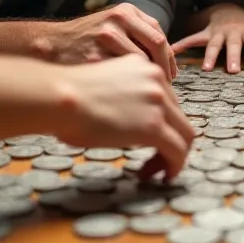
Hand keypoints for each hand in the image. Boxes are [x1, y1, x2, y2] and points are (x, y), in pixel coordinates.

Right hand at [36, 3, 176, 80]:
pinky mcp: (95, 56)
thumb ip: (139, 34)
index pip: (159, 34)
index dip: (169, 58)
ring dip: (148, 80)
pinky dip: (130, 88)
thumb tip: (169, 58)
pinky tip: (130, 96)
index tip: (171, 74)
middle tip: (166, 86)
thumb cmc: (87, 40)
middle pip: (157, 44)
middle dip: (165, 68)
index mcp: (126, 11)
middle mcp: (118, 19)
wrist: (52, 45)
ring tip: (148, 93)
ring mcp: (106, 37)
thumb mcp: (114, 25)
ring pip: (141, 62)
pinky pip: (123, 76)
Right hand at [56, 55, 195, 180]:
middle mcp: (157, 79)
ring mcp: (158, 102)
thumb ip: (123, 93)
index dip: (162, 122)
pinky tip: (163, 175)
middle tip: (155, 159)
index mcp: (143, 66)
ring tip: (154, 170)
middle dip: (170, 139)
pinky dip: (175, 165)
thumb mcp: (103, 81)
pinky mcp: (154, 126)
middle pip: (179, 116)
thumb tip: (122, 116)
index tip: (148, 139)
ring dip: (173, 155)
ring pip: (184, 134)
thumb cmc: (66, 93)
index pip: (166, 98)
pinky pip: (178, 150)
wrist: (59, 96)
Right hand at [173, 5, 243, 72]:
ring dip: (210, 56)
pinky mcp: (205, 33)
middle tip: (233, 72)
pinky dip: (183, 44)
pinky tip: (173, 50)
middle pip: (233, 46)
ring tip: (206, 69)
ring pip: (213, 45)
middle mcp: (232, 32)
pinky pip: (193, 39)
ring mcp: (218, 32)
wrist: (229, 10)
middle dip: (233, 58)